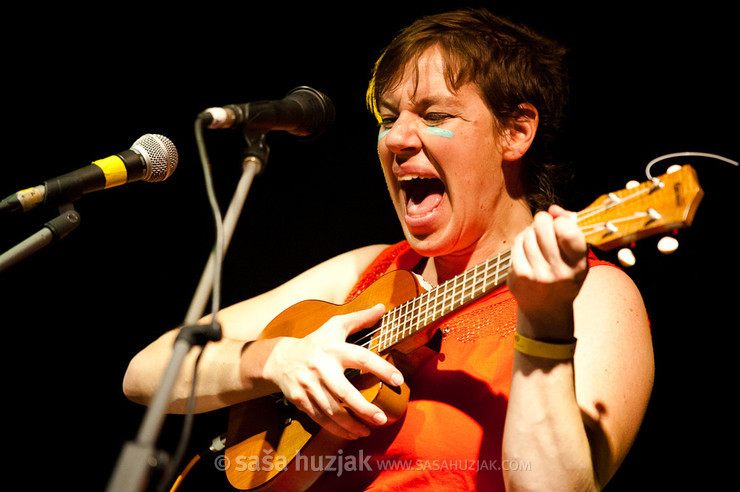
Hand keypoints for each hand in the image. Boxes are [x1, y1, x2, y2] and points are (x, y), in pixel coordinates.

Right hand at [260, 304, 403, 439]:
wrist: (280, 360)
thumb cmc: (315, 342)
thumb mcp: (335, 326)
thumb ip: (359, 318)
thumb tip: (382, 308)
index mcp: (333, 348)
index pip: (361, 358)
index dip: (381, 368)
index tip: (398, 380)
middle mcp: (321, 368)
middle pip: (344, 392)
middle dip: (363, 408)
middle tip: (382, 418)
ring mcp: (309, 386)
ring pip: (332, 410)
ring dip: (351, 424)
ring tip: (369, 430)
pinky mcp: (301, 401)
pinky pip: (321, 419)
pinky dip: (337, 429)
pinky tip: (352, 434)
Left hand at [508, 205, 588, 339]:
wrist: (546, 309)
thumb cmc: (565, 275)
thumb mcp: (577, 257)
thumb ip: (571, 228)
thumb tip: (553, 209)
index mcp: (578, 266)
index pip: (568, 231)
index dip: (561, 221)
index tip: (560, 225)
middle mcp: (559, 273)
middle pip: (544, 227)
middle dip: (543, 219)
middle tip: (544, 222)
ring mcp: (537, 276)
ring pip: (528, 234)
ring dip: (531, 230)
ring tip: (536, 238)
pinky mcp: (519, 278)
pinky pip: (517, 245)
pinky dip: (521, 241)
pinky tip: (527, 247)